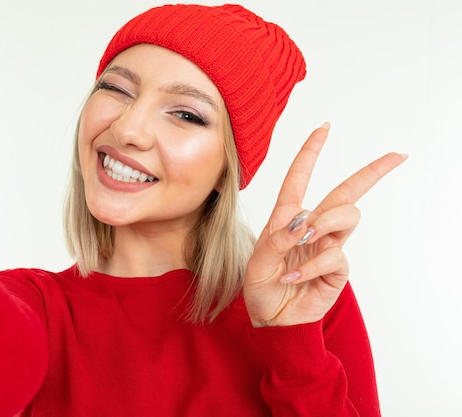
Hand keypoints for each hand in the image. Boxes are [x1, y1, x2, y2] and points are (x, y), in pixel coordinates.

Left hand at [243, 123, 406, 326]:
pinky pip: (336, 255)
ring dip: (327, 221)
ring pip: (347, 216)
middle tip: (397, 156)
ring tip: (307, 237)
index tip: (324, 128)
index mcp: (287, 218)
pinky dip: (314, 265)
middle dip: (372, 172)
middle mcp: (311, 227)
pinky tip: (295, 277)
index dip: (311, 152)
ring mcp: (327, 246)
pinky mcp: (336, 269)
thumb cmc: (260, 286)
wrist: (270, 318)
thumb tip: (303, 221)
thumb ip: (277, 239)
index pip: (300, 178)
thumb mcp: (257, 262)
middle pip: (347, 192)